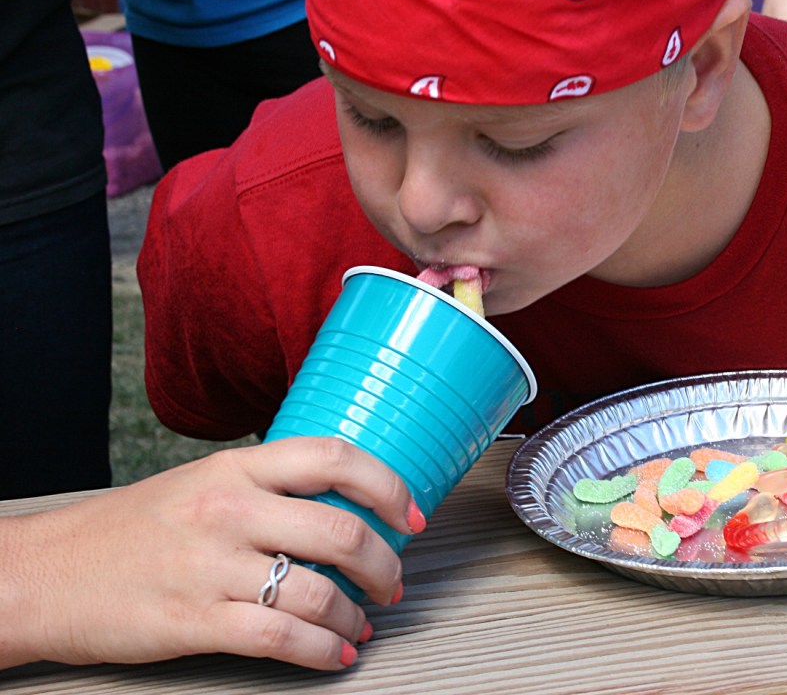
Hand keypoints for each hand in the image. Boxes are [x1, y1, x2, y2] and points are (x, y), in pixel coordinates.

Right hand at [1, 438, 419, 670]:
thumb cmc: (135, 527)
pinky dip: (323, 652)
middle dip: (384, 564)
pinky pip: (282, 640)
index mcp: (236, 468)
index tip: (410, 514)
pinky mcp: (195, 621)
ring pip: (319, 593)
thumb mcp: (203, 485)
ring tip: (363, 624)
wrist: (49, 572)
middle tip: (394, 582)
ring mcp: (212, 566)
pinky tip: (336, 655)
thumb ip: (268, 488)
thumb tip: (343, 507)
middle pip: (341, 530)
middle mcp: (230, 509)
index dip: (388, 484)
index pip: (335, 456)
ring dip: (357, 615)